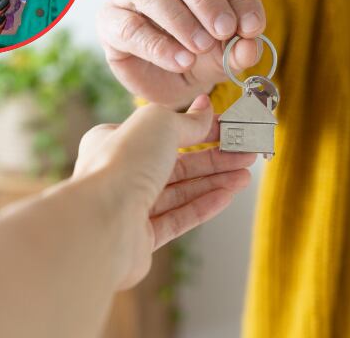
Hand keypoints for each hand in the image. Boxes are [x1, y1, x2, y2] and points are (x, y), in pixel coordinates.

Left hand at [72, 95, 255, 288]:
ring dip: (214, 181)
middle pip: (176, 163)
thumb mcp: (160, 124)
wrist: (102, 223)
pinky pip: (178, 218)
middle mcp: (119, 173)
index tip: (228, 127)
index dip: (199, 129)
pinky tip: (228, 195)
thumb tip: (207, 110)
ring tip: (245, 175)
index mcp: (113, 141)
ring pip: (180, 191)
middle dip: (214, 158)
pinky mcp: (141, 239)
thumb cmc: (123, 163)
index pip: (164, 132)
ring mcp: (130, 207)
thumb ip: (187, 120)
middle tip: (246, 153)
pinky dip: (204, 206)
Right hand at [98, 0, 265, 109]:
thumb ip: (240, 49)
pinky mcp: (109, 20)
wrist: (169, 81)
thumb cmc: (201, 54)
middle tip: (226, 30)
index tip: (253, 27)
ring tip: (202, 47)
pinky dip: (157, 46)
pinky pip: (128, 26)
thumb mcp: (227, 54)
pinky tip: (180, 61)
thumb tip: (250, 47)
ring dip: (179, 18)